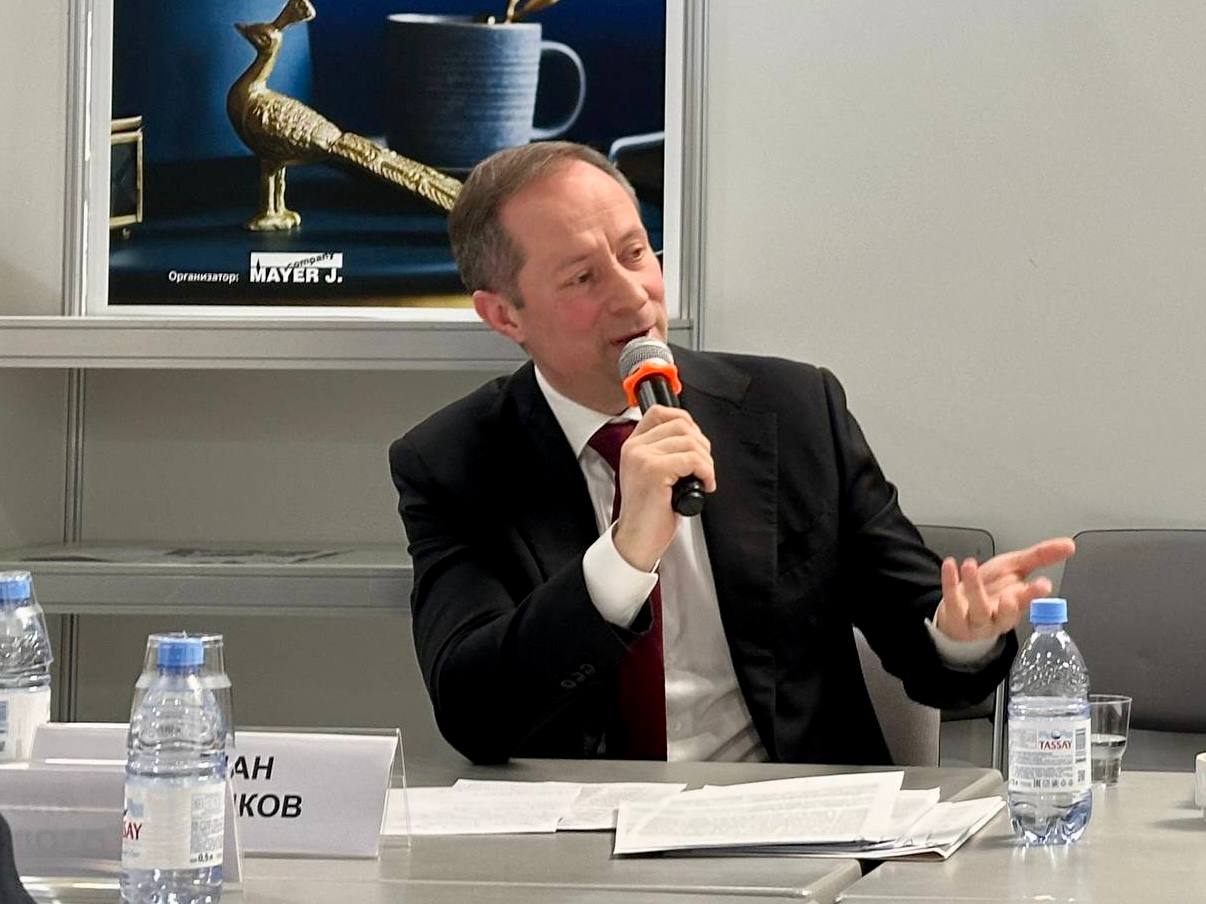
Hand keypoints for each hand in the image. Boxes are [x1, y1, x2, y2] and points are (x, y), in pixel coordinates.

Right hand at [612, 406, 715, 570]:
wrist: (637, 540)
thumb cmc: (649, 513)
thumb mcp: (653, 475)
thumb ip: (665, 452)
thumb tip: (693, 439)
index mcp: (633, 445)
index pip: (660, 412)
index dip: (685, 421)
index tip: (696, 441)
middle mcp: (635, 448)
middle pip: (681, 424)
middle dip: (701, 445)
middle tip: (703, 468)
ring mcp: (643, 458)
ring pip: (690, 442)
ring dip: (706, 462)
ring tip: (703, 479)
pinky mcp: (655, 471)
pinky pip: (693, 460)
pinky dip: (706, 473)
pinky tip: (704, 486)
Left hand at [934, 537, 1075, 641]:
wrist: (960, 612)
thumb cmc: (991, 589)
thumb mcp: (1015, 568)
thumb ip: (1040, 557)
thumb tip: (1069, 545)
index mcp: (1016, 604)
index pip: (1028, 602)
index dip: (1035, 595)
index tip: (1044, 585)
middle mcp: (997, 615)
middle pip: (1006, 614)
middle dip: (1011, 605)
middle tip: (1012, 594)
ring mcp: (976, 619)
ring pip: (978, 608)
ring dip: (973, 587)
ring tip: (970, 566)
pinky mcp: (954, 616)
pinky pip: (952, 601)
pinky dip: (950, 582)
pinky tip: (950, 566)